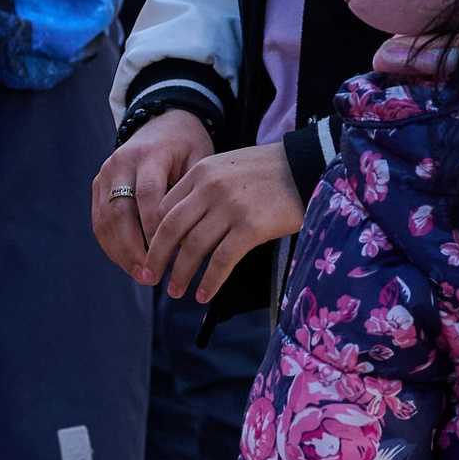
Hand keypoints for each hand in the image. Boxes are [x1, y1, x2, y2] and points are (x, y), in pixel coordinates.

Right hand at [93, 110, 214, 281]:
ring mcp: (105, 174)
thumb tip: (190, 243)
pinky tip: (129, 262)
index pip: (148, 197)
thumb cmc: (187, 145)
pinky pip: (99, 220)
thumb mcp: (199, 160)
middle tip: (150, 275)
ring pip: (104, 220)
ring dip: (120, 252)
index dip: (155, 230)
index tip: (170, 257)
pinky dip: (112, 245)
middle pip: (120, 212)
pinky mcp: (98, 184)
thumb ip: (192, 195)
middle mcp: (121, 163)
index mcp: (150, 155)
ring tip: (140, 274)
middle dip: (134, 249)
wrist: (162, 120)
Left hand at [139, 140, 305, 305]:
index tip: (154, 253)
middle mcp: (210, 187)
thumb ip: (204, 188)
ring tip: (176, 292)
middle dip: (157, 258)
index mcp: (201, 171)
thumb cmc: (270, 170)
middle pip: (170, 229)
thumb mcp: (228, 167)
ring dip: (181, 274)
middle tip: (151, 277)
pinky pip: (222, 260)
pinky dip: (210, 281)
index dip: (155, 234)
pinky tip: (204, 295)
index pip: (165, 207)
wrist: (308, 164)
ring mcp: (230, 207)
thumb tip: (183, 226)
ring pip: (193, 247)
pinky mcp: (251, 226)